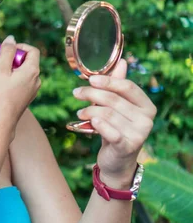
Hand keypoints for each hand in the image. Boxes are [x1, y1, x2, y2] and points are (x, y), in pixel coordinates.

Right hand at [0, 35, 40, 133]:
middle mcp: (37, 79)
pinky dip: (14, 78)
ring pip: (25, 72)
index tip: (5, 50)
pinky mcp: (27, 97)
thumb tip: (11, 39)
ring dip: (12, 68)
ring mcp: (33, 89)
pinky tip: (2, 86)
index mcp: (32, 71)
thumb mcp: (0, 69)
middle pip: (28, 60)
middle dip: (13, 58)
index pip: (32, 50)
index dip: (19, 46)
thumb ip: (6, 52)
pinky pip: (23, 81)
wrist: (1, 121)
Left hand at [73, 59, 156, 182]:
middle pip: (114, 99)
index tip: (90, 79)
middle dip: (91, 94)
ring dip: (89, 111)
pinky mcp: (127, 146)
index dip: (107, 81)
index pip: (127, 87)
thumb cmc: (116, 129)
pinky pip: (110, 131)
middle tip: (76, 93)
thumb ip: (118, 86)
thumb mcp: (117, 107)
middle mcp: (147, 119)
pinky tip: (89, 122)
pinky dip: (98, 125)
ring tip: (80, 113)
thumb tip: (122, 61)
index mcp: (147, 105)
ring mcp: (139, 134)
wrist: (117, 161)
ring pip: (107, 114)